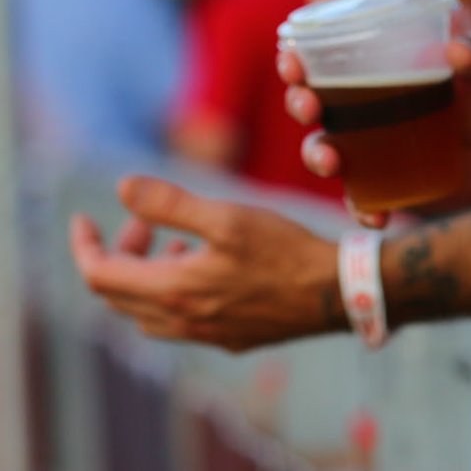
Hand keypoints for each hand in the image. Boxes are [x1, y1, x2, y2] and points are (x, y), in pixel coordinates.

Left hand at [70, 176, 339, 351]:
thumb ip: (171, 204)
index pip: (99, 275)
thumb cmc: (282, 249)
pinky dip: (168, 292)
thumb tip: (121, 188)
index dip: (83, 245)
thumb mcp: (226, 216)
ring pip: (143, 312)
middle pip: (116, 295)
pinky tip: (202, 268)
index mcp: (172, 290)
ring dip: (142, 275)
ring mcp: (201, 334)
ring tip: (174, 242)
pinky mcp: (225, 338)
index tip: (83, 218)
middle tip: (142, 221)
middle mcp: (178, 320)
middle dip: (117, 253)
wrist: (331, 292)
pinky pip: (174, 322)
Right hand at [279, 33, 470, 223]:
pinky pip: (362, 200)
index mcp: (380, 65)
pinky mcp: (385, 185)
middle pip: (312, 100)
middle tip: (307, 104)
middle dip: (298, 100)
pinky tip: (376, 216)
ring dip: (317, 155)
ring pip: (325, 150)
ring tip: (331, 161)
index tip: (292, 55)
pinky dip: (364, 209)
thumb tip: (458, 48)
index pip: (327, 53)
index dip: (300, 53)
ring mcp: (370, 148)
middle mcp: (364, 106)